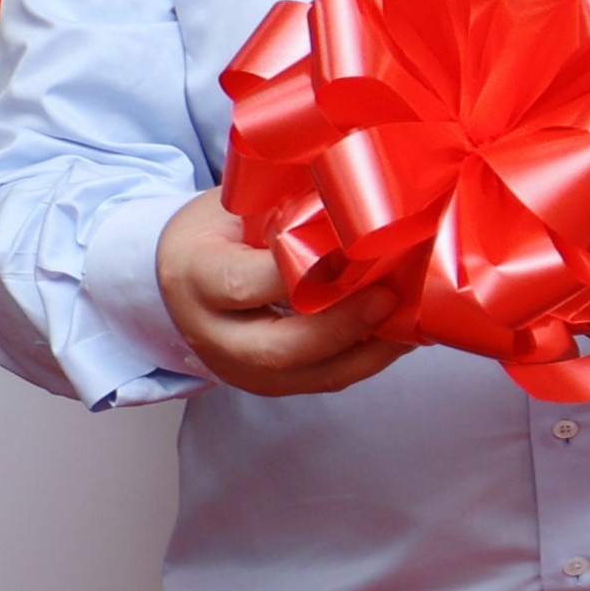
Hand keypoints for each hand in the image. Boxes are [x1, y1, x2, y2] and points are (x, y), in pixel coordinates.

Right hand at [154, 190, 406, 397]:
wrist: (179, 274)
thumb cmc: (218, 229)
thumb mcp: (237, 206)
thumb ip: (285, 212)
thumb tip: (358, 206)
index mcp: (196, 276)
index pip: (246, 284)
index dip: (302, 273)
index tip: (354, 250)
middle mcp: (211, 334)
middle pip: (279, 349)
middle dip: (343, 326)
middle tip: (390, 295)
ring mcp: (237, 369)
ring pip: (311, 376)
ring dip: (369, 350)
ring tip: (410, 318)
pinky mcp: (267, 384)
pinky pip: (324, 379)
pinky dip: (367, 358)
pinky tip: (398, 333)